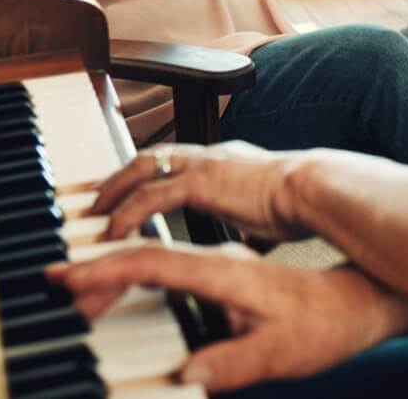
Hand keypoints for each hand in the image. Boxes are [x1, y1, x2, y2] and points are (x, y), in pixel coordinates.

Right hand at [48, 246, 407, 391]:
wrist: (360, 303)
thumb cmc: (325, 325)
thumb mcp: (282, 355)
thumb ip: (234, 363)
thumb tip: (187, 376)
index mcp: (225, 273)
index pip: (152, 264)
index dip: (104, 270)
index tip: (65, 277)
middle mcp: (220, 261)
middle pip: (145, 259)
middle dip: (99, 275)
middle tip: (63, 298)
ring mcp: (222, 265)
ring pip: (156, 262)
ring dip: (117, 277)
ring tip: (85, 301)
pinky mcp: (226, 274)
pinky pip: (171, 269)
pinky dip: (141, 281)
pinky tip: (129, 298)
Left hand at [93, 141, 308, 243]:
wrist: (312, 192)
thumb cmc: (300, 207)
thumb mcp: (268, 221)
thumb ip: (253, 232)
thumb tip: (251, 251)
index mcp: (226, 162)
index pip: (178, 161)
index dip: (150, 176)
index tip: (131, 195)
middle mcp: (210, 156)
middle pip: (151, 157)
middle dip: (120, 178)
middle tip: (98, 202)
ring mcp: (203, 165)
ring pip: (142, 170)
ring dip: (114, 194)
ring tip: (96, 219)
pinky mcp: (200, 183)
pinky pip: (150, 197)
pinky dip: (127, 215)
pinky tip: (115, 233)